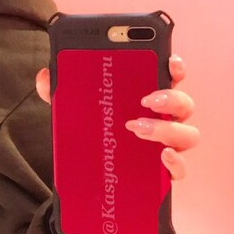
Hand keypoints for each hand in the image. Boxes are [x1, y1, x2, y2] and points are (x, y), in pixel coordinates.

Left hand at [34, 54, 198, 180]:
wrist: (88, 171)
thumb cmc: (92, 130)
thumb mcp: (74, 109)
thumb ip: (60, 90)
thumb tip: (46, 76)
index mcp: (149, 96)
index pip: (171, 76)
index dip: (175, 67)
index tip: (168, 61)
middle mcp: (164, 119)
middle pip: (184, 104)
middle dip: (171, 98)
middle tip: (145, 100)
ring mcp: (167, 145)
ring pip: (188, 134)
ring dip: (168, 129)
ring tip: (137, 128)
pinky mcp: (164, 172)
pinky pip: (180, 168)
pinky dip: (177, 163)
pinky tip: (162, 157)